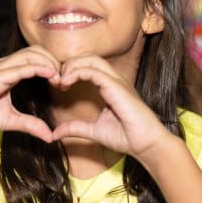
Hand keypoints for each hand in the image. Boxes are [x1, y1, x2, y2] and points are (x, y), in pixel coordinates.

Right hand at [0, 47, 58, 141]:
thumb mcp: (10, 121)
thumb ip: (30, 124)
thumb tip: (50, 136)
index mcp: (8, 71)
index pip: (36, 57)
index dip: (53, 66)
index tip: (64, 82)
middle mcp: (4, 65)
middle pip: (37, 51)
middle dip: (55, 62)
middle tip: (65, 80)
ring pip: (31, 55)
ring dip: (49, 64)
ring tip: (60, 79)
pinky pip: (20, 67)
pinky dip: (37, 69)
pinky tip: (50, 76)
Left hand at [49, 55, 171, 162]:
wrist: (145, 145)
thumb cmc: (127, 137)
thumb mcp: (94, 131)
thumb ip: (76, 128)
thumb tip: (56, 133)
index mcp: (111, 86)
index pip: (89, 66)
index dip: (72, 70)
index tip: (60, 85)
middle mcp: (115, 80)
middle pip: (89, 57)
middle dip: (70, 64)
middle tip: (58, 80)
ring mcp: (117, 81)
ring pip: (91, 59)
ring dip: (72, 66)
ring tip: (61, 81)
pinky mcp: (117, 87)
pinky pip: (94, 71)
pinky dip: (77, 73)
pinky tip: (66, 83)